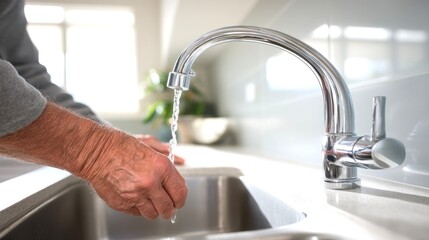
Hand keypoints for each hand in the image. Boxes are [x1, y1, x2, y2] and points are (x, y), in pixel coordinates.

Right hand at [0, 102, 187, 219]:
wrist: (95, 152)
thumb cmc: (120, 146)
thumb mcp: (149, 145)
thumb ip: (167, 156)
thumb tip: (181, 161)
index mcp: (161, 167)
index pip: (180, 192)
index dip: (181, 198)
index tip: (179, 198)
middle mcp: (151, 183)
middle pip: (169, 208)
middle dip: (170, 208)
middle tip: (169, 206)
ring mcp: (136, 195)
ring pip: (153, 214)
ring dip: (155, 210)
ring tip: (152, 202)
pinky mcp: (123, 204)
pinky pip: (138, 213)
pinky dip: (140, 208)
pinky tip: (137, 197)